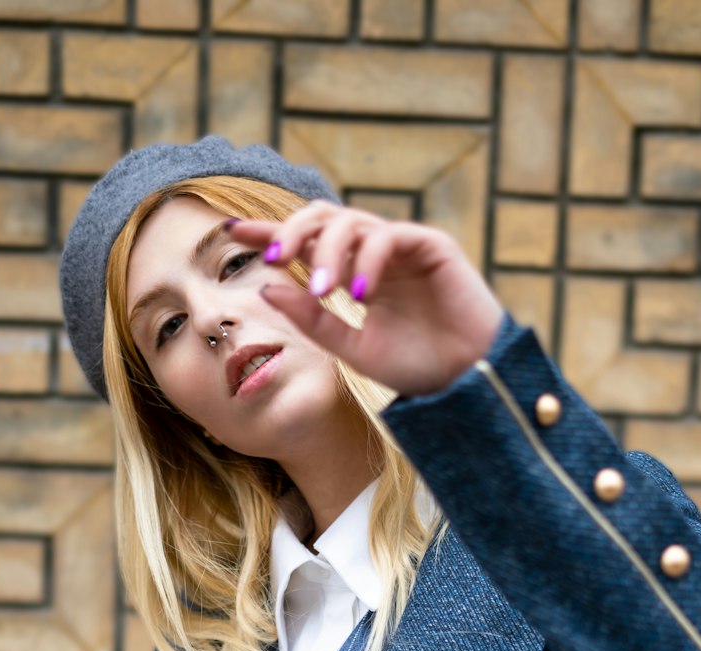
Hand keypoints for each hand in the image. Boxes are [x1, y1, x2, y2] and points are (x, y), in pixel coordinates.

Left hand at [224, 201, 504, 396]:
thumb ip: (312, 319)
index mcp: (352, 276)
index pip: (305, 243)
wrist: (468, 383)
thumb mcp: (351, 348)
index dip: (270, 234)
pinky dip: (366, 260)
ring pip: (350, 222)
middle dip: (293, 232)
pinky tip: (359, 294)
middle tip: (275, 260)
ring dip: (327, 253)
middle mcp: (373, 255)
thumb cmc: (415, 368)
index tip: (232, 234)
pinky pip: (387, 235)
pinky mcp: (430, 245)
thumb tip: (267, 287)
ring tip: (323, 292)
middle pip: (322, 218)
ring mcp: (401, 247)